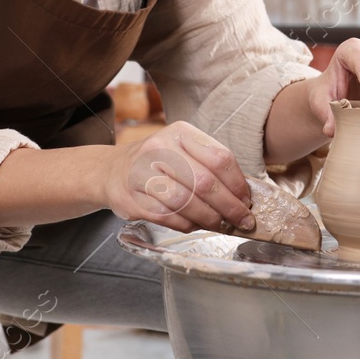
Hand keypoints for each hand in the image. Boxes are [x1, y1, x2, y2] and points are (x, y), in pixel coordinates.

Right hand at [103, 122, 255, 234]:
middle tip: (242, 220)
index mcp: (180, 133)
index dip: (238, 184)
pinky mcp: (132, 197)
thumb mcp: (183, 151)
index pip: (219, 158)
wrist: (111, 170)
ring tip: (221, 225)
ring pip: (186, 201)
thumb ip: (210, 166)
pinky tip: (196, 225)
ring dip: (209, 219)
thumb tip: (243, 196)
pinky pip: (168, 216)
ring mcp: (143, 172)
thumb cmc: (158, 163)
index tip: (248, 200)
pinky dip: (187, 224)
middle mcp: (160, 148)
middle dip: (229, 206)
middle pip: (204, 182)